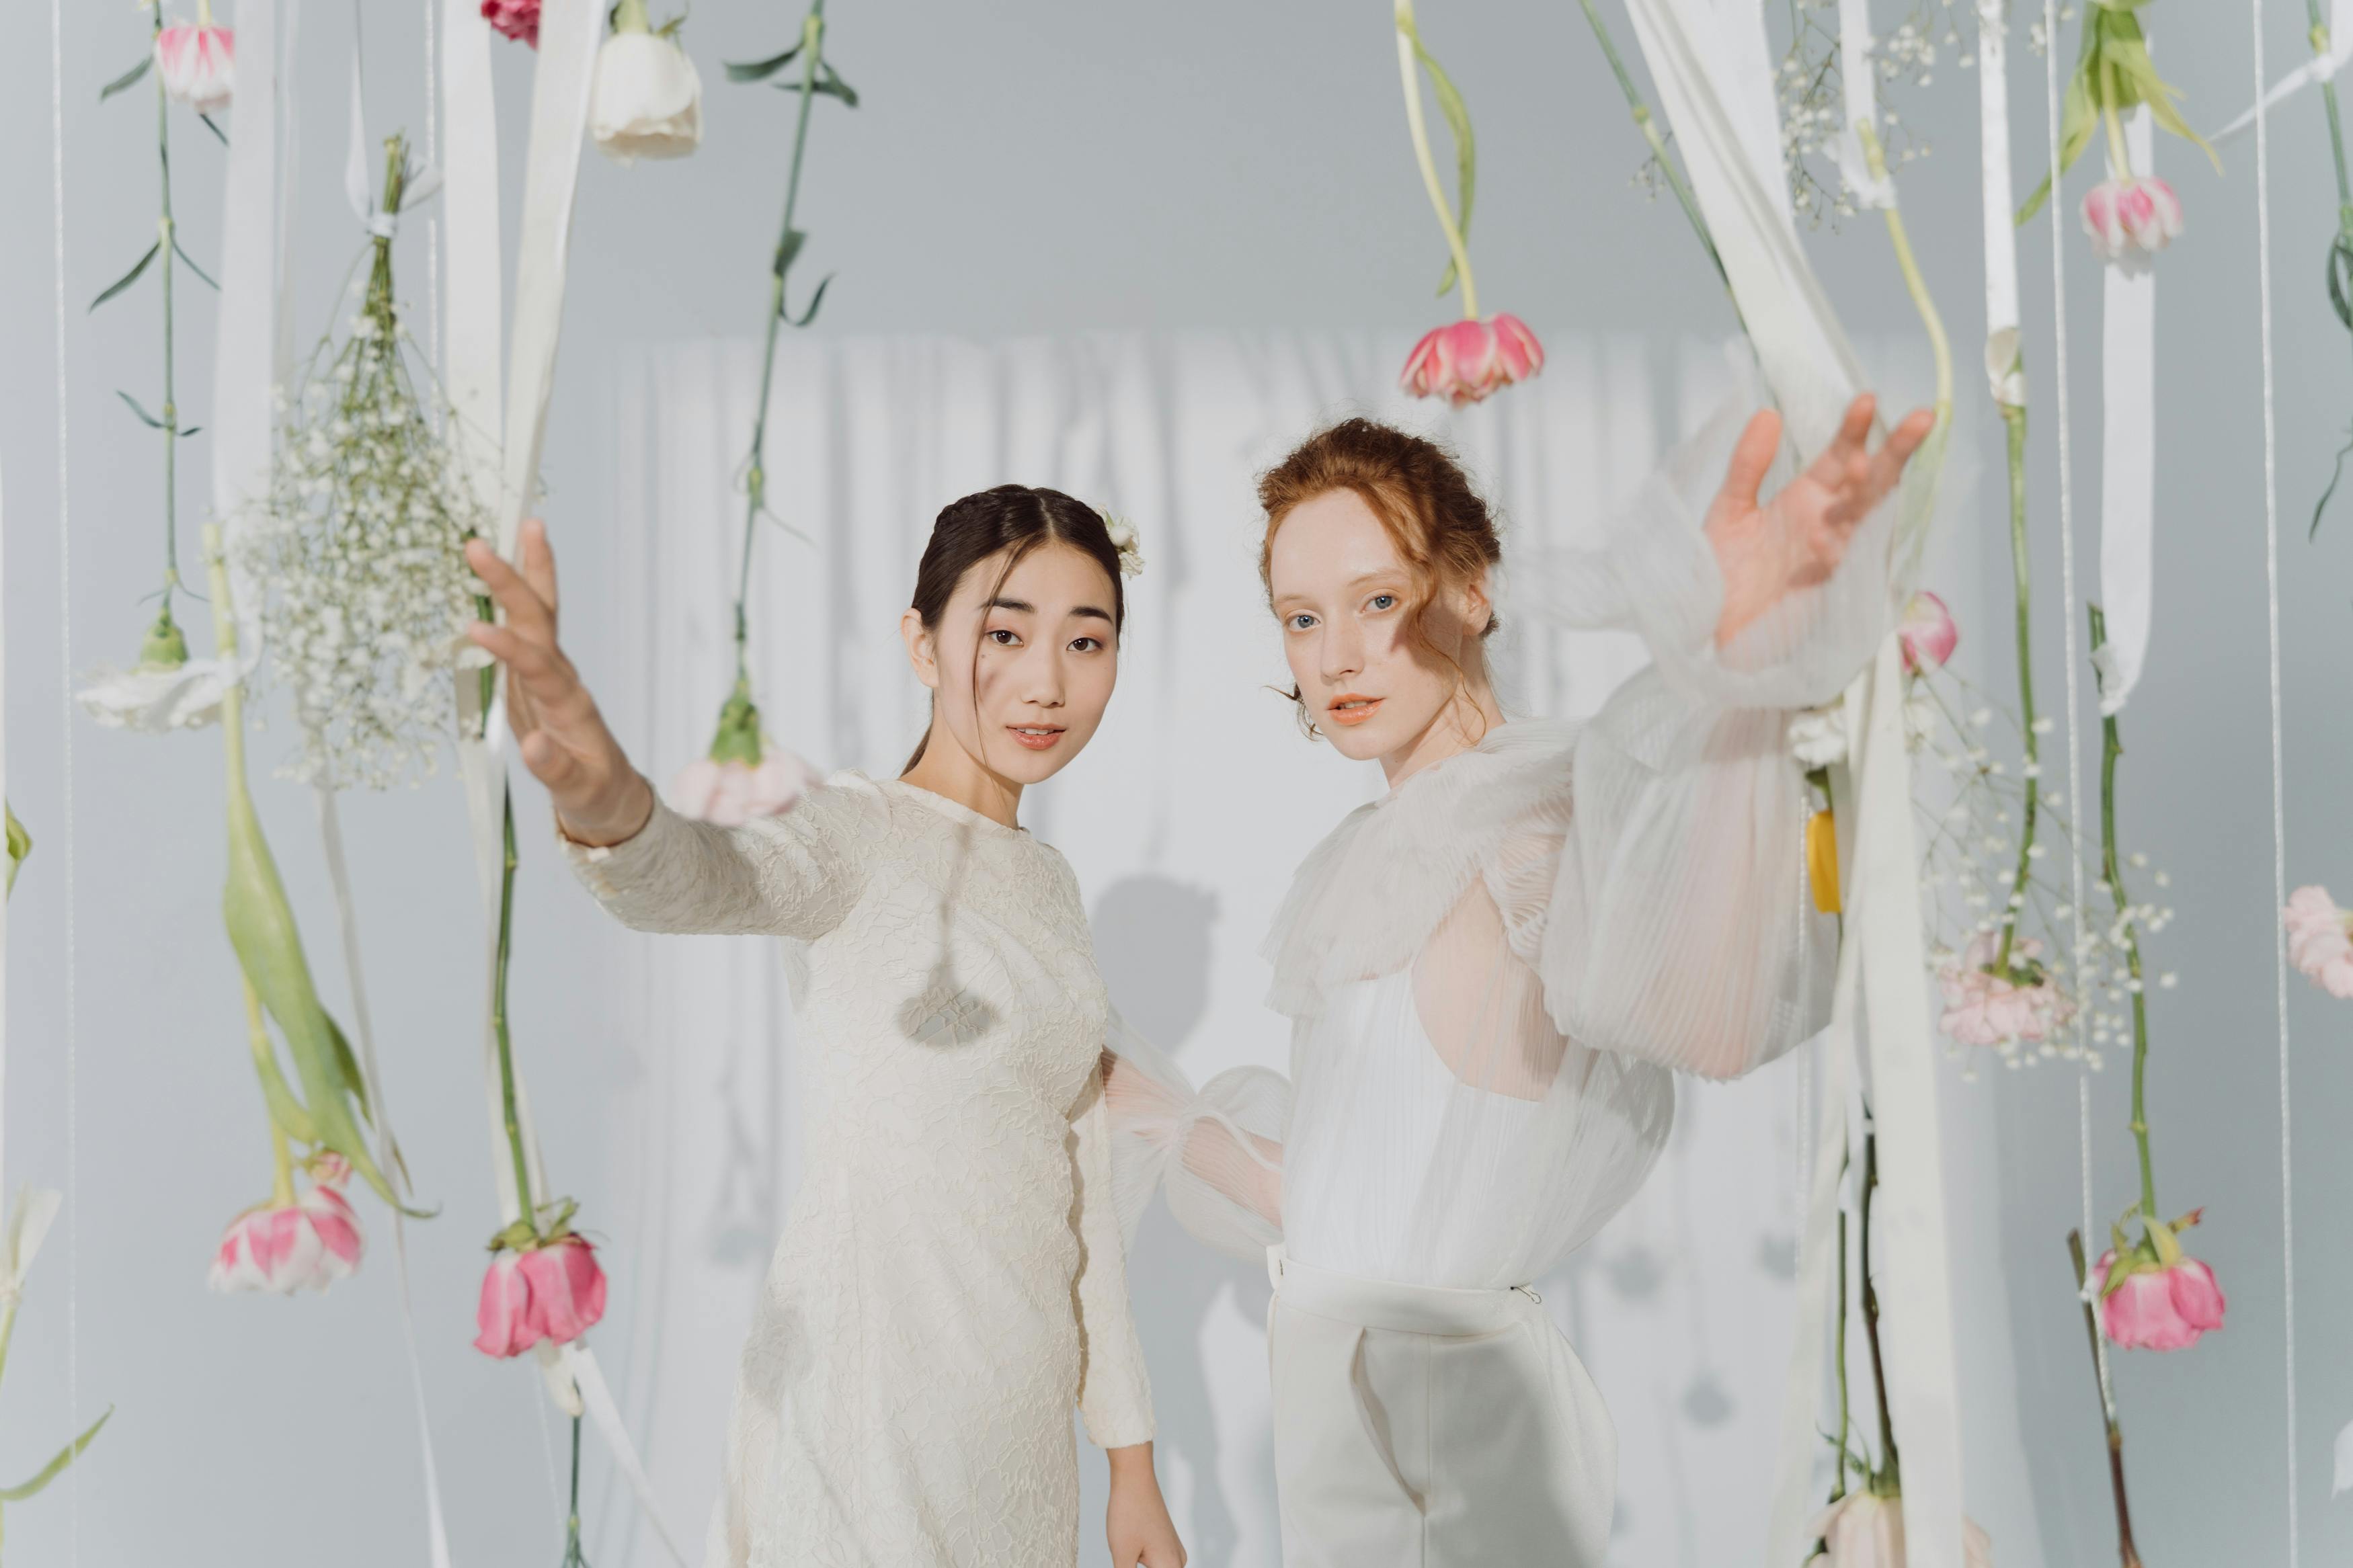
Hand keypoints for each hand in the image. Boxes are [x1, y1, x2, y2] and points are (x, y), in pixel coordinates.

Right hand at [465, 519, 653, 846]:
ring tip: (524, 525)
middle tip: (479, 546)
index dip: (509, 650)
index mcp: (570, 705)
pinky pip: (526, 626)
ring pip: (540, 614)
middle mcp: (561, 678)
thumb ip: (555, 769)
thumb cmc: (595, 792)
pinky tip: (502, 563)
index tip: (477, 631)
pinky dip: (517, 593)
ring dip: (527, 572)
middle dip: (511, 584)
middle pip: (538, 623)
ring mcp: (549, 672)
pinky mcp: (534, 675)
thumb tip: (534, 746)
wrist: (609, 793)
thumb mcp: (579, 792)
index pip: (538, 669)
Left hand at [1106, 1444, 1185, 1567]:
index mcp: (1170, 1566)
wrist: (1135, 1478)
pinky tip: (1131, 1561)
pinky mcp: (1166, 1542)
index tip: (1130, 1565)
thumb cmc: (1127, 1514)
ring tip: (1126, 1559)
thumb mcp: (1122, 1555)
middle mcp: (1177, 1560)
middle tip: (1127, 1561)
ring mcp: (1173, 1549)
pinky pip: (1160, 1565)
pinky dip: (1147, 1567)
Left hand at [1702, 392, 1934, 646]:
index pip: (1840, 457)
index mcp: (1807, 498)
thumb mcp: (1729, 511)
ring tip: (1868, 466)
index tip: (1867, 400)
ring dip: (1872, 493)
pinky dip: (1838, 545)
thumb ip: (1747, 466)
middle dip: (1895, 452)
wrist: (1708, 632)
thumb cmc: (1721, 573)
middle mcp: (1828, 522)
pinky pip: (1844, 562)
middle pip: (1870, 481)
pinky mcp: (1829, 589)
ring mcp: (1834, 555)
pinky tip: (1830, 531)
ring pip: (1867, 516)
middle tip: (1922, 418)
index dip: (1854, 431)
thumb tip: (1767, 413)